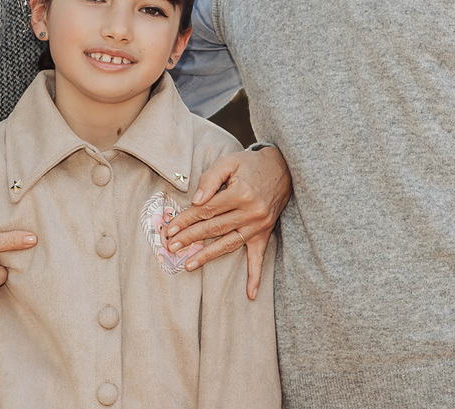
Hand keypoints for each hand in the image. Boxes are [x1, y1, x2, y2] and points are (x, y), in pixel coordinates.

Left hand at [163, 146, 291, 299]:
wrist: (284, 168)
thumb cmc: (251, 164)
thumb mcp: (229, 162)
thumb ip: (210, 179)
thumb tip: (195, 201)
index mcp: (240, 194)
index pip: (205, 210)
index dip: (186, 220)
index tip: (170, 229)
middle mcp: (250, 212)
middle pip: (213, 228)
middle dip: (189, 239)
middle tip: (171, 248)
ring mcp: (259, 225)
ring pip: (228, 243)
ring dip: (208, 256)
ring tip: (189, 265)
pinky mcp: (265, 233)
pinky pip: (259, 257)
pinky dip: (255, 276)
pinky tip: (250, 293)